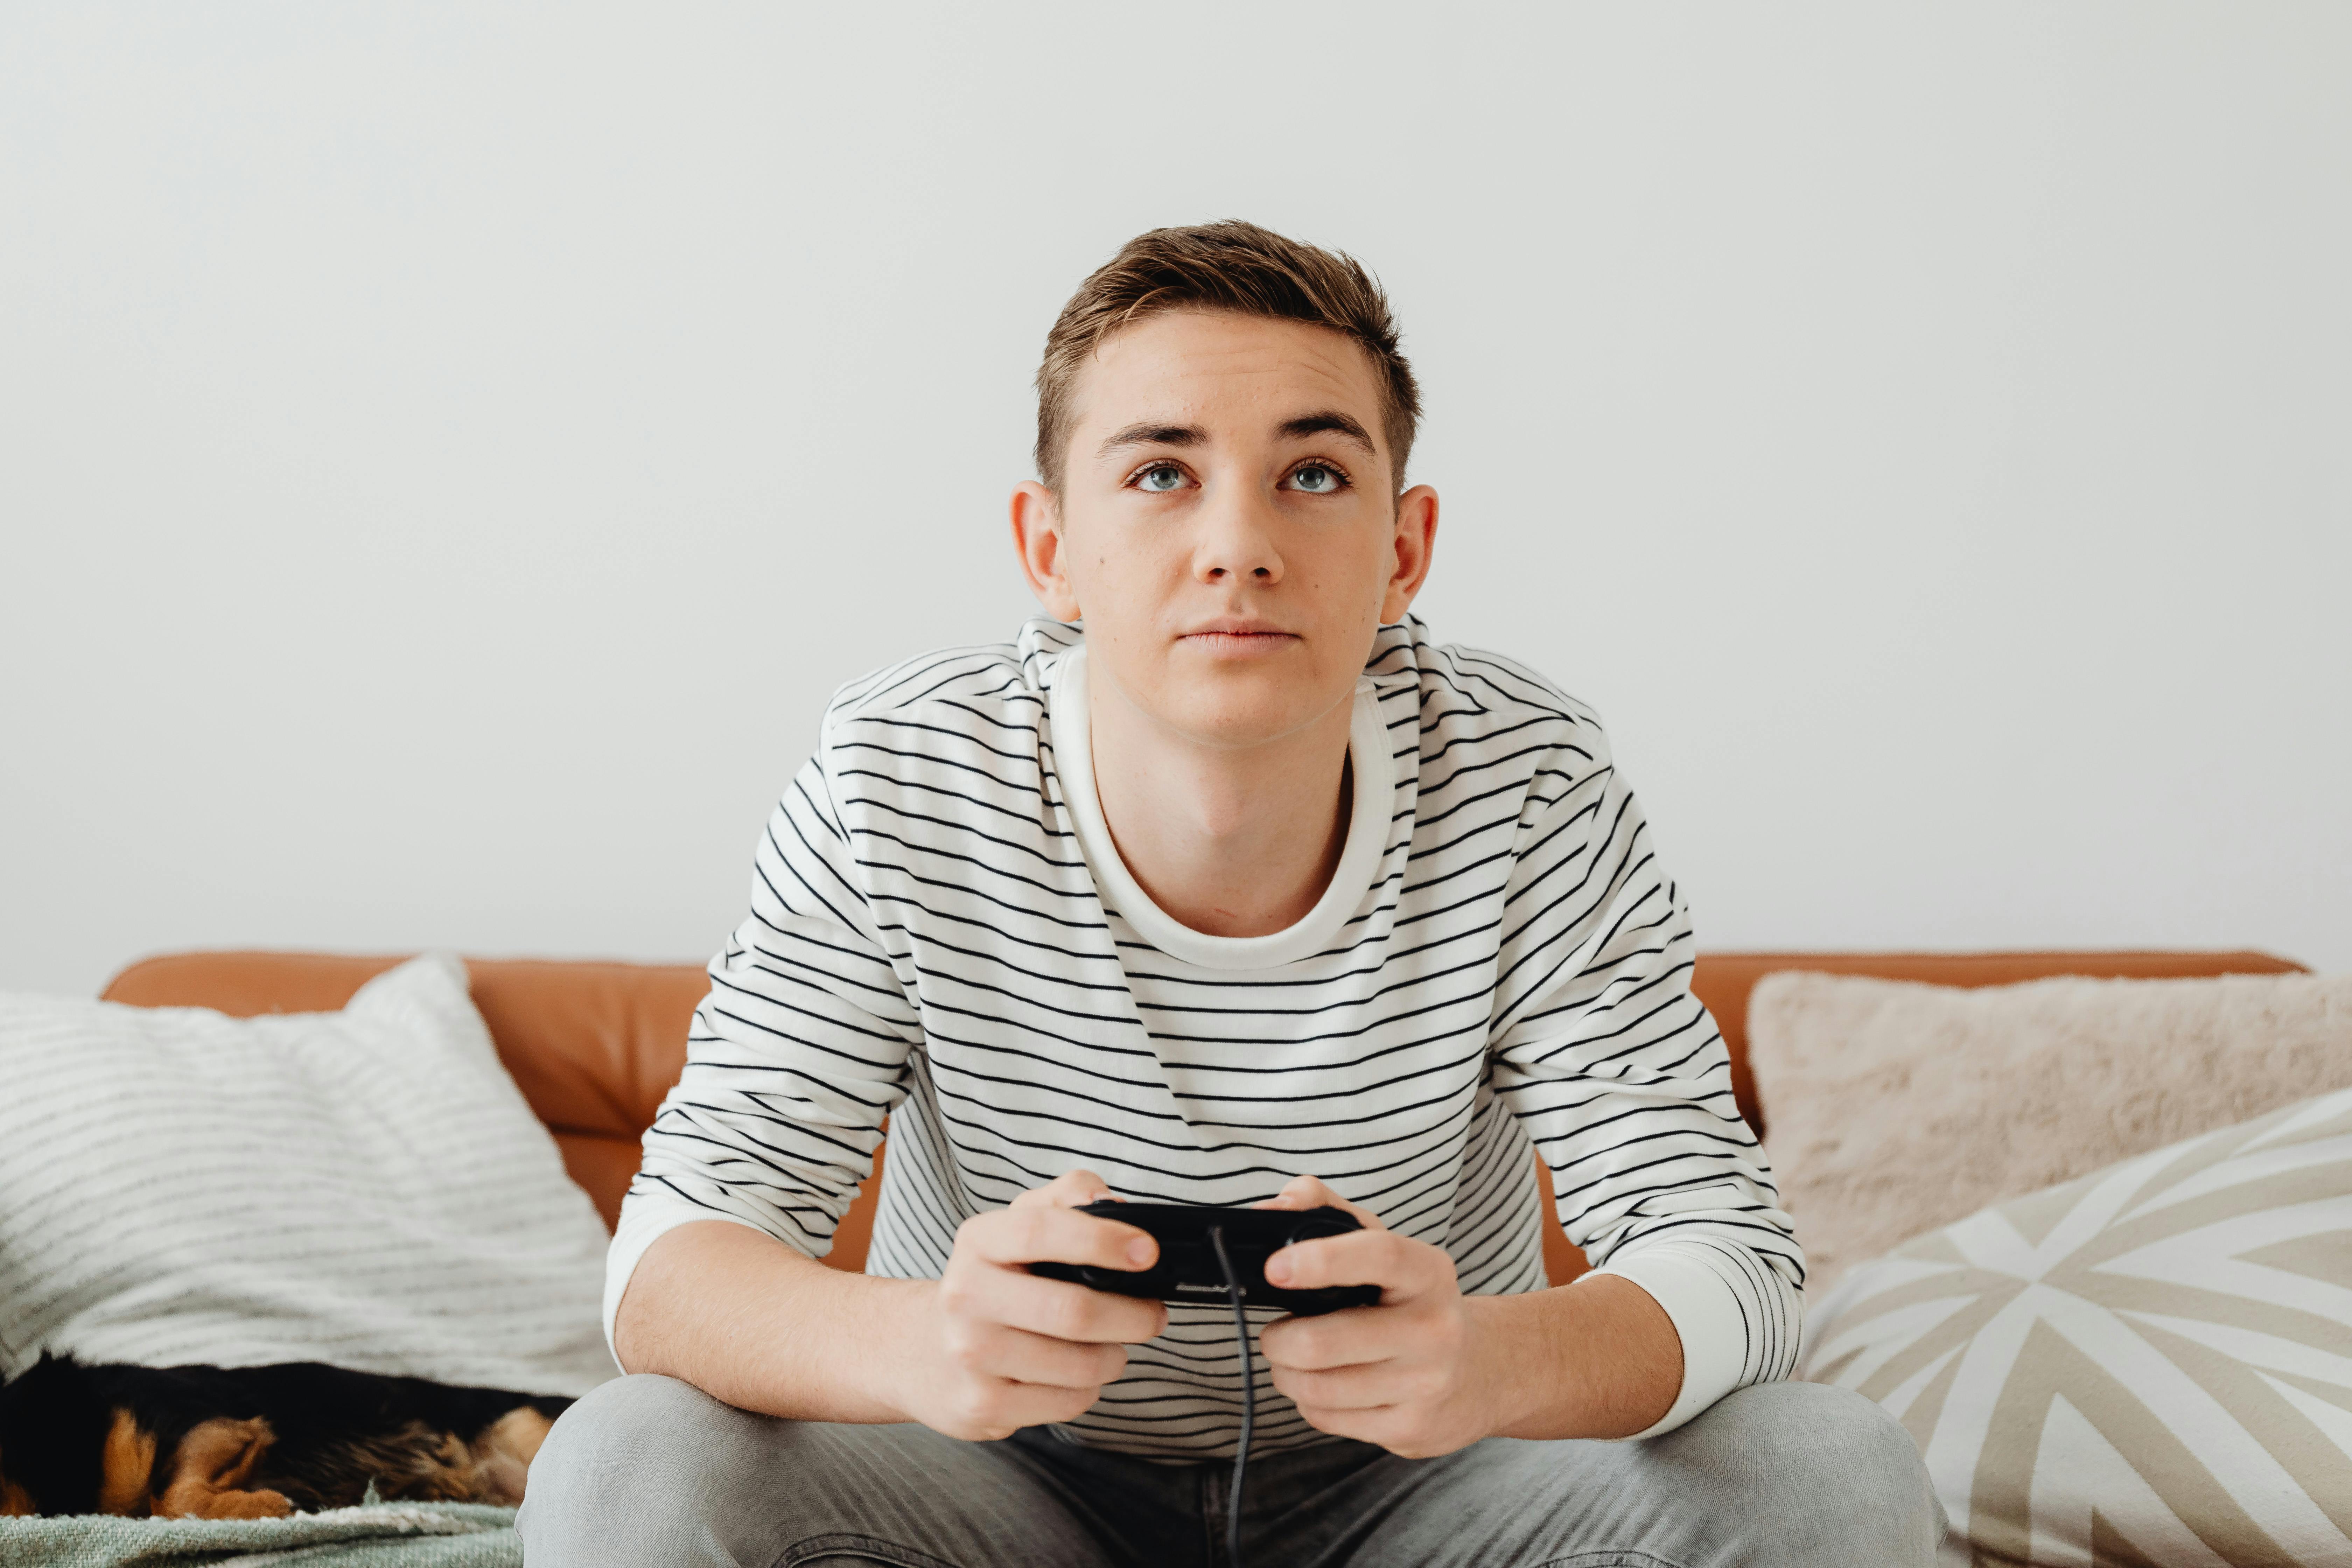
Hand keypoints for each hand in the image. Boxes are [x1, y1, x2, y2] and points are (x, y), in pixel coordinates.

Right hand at [900, 1170, 1167, 1441]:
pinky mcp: (982, 1405)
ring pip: (1079, 1365)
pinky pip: (1068, 1402)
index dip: (1102, 1240)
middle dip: (1133, 1316)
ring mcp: (970, 1355)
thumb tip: (1111, 1202)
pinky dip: (1089, 1390)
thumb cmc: (993, 1283)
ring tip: (1112, 1346)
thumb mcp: (1017, 1226)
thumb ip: (1066, 1198)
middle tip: (1152, 1315)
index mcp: (978, 1242)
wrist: (924, 1354)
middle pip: (1072, 1311)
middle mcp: (966, 1296)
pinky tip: (1076, 1375)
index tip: (1148, 1252)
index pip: (1041, 1230)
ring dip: (1115, 1357)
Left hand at [1254, 1175, 1499, 1457]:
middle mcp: (1434, 1329)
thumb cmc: (1413, 1303)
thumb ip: (1327, 1213)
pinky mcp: (1410, 1428)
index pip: (1379, 1255)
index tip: (1275, 1267)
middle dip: (1278, 1338)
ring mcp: (1425, 1384)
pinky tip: (1326, 1387)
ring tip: (1294, 1359)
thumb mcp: (1384, 1249)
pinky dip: (1309, 1403)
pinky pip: (1327, 1418)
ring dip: (1286, 1373)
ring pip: (1316, 1387)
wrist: (1479, 1373)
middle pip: (1323, 1342)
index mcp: (1428, 1273)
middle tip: (1278, 1331)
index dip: (1321, 1259)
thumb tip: (1276, 1205)